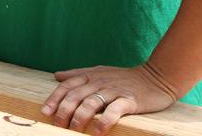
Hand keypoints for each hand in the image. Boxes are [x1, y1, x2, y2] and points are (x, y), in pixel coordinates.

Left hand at [41, 64, 177, 135]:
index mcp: (90, 75)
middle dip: (64, 111)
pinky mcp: (129, 100)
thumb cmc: (124, 77)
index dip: (55, 98)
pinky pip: (114, 110)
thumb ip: (77, 74)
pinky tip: (97, 131)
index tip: (45, 112)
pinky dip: (104, 121)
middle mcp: (100, 81)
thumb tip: (57, 76)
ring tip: (74, 130)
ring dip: (80, 117)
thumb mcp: (99, 71)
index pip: (67, 85)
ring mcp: (114, 90)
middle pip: (76, 95)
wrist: (156, 77)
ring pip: (91, 102)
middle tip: (58, 125)